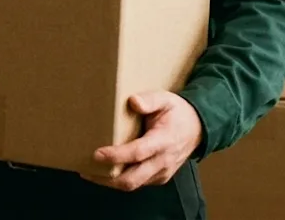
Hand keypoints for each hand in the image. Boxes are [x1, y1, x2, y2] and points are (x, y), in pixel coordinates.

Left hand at [85, 91, 202, 191]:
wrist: (198, 128)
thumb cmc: (177, 112)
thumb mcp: (165, 99)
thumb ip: (150, 100)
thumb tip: (132, 101)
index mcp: (164, 141)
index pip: (138, 153)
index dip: (117, 155)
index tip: (97, 154)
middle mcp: (163, 161)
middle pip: (133, 179)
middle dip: (107, 178)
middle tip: (85, 170)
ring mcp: (162, 172)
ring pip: (133, 184)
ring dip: (110, 182)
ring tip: (89, 172)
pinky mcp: (159, 177)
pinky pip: (138, 183)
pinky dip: (120, 180)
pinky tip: (104, 172)